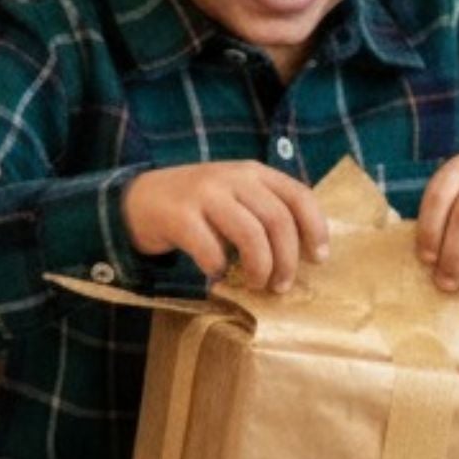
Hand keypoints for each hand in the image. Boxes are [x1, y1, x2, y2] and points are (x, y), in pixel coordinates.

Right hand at [121, 163, 328, 290]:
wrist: (140, 199)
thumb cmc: (200, 207)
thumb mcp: (238, 198)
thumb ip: (267, 213)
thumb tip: (304, 255)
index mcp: (255, 172)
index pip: (300, 196)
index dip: (316, 229)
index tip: (318, 259)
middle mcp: (234, 177)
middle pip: (278, 221)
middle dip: (287, 260)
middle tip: (282, 285)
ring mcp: (205, 193)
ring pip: (251, 235)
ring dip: (260, 268)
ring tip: (257, 284)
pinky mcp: (179, 214)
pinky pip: (211, 249)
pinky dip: (219, 269)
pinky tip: (216, 274)